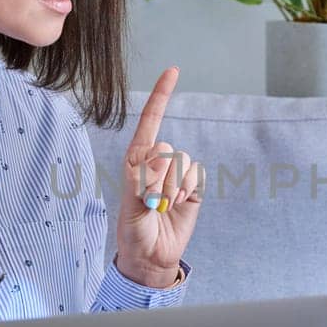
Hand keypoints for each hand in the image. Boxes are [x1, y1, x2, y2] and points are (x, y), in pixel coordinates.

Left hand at [116, 67, 200, 287]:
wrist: (153, 256)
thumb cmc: (134, 230)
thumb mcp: (131, 205)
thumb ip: (143, 180)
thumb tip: (161, 160)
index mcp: (136, 159)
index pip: (150, 122)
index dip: (162, 96)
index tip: (174, 70)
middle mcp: (157, 162)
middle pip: (166, 149)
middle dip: (159, 176)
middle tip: (151, 199)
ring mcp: (176, 173)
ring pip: (183, 162)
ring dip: (173, 187)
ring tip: (163, 206)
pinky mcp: (192, 186)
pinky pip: (196, 175)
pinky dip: (187, 190)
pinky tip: (179, 204)